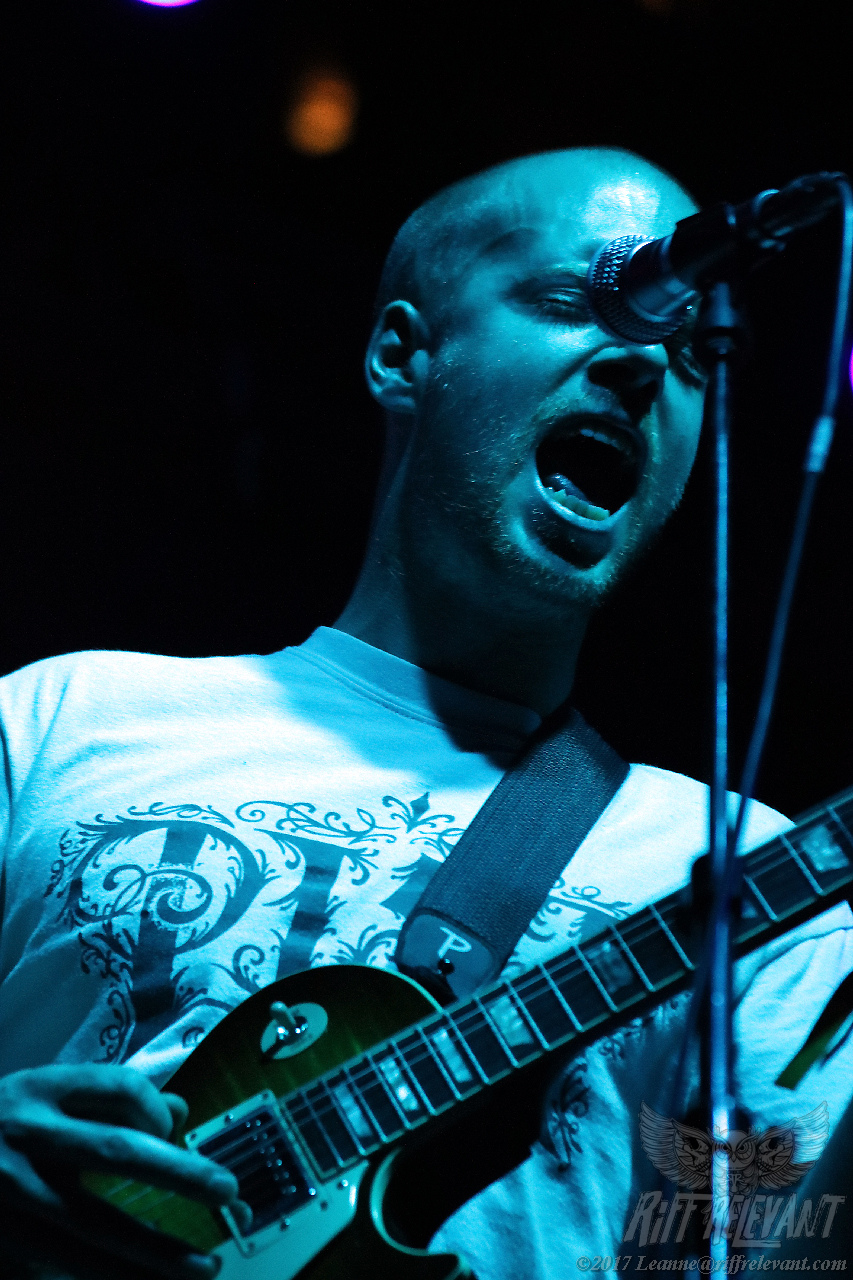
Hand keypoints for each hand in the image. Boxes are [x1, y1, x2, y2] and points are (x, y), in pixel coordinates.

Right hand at [0, 1064, 251, 1276]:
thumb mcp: (42, 1094)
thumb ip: (108, 1098)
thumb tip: (178, 1113)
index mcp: (40, 1091)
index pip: (119, 1090)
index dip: (157, 1109)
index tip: (175, 1129)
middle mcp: (26, 1139)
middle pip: (116, 1153)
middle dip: (178, 1174)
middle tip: (227, 1191)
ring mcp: (10, 1199)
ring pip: (91, 1230)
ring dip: (151, 1254)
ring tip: (202, 1268)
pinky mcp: (2, 1248)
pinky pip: (57, 1269)